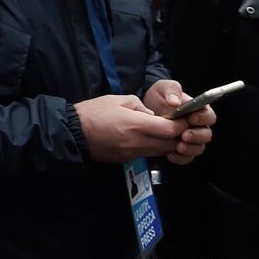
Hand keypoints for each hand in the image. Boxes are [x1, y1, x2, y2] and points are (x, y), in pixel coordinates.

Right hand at [73, 94, 187, 162]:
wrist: (74, 133)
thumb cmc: (94, 112)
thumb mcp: (118, 99)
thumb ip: (139, 106)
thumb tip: (151, 115)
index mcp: (137, 125)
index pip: (170, 130)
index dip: (181, 125)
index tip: (183, 118)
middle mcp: (138, 142)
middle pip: (170, 144)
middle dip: (180, 136)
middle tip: (181, 126)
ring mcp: (133, 153)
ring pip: (161, 152)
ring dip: (169, 144)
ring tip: (168, 133)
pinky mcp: (128, 159)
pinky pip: (148, 154)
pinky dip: (155, 147)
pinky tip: (152, 139)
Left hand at [144, 79, 214, 163]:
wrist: (145, 107)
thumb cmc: (160, 96)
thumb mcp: (164, 87)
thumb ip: (172, 90)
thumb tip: (175, 101)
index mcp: (197, 110)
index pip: (209, 116)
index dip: (203, 118)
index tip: (192, 118)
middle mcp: (196, 126)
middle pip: (206, 134)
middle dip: (197, 136)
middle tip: (185, 135)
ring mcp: (189, 138)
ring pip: (198, 148)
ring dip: (190, 149)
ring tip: (179, 146)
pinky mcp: (181, 148)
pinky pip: (186, 157)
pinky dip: (180, 158)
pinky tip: (171, 154)